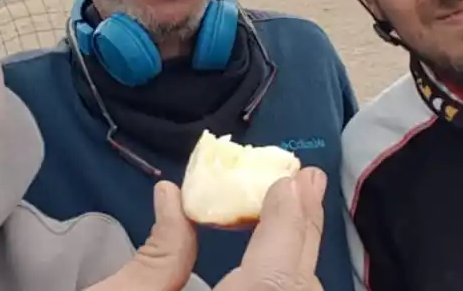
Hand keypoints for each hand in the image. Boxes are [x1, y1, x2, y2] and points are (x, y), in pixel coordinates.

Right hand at [89, 167, 326, 290]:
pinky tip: (277, 259)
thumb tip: (171, 196)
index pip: (276, 276)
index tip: (289, 181)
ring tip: (295, 210)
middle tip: (306, 182)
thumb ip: (156, 254)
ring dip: (296, 257)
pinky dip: (284, 281)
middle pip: (296, 286)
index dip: (288, 226)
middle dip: (302, 234)